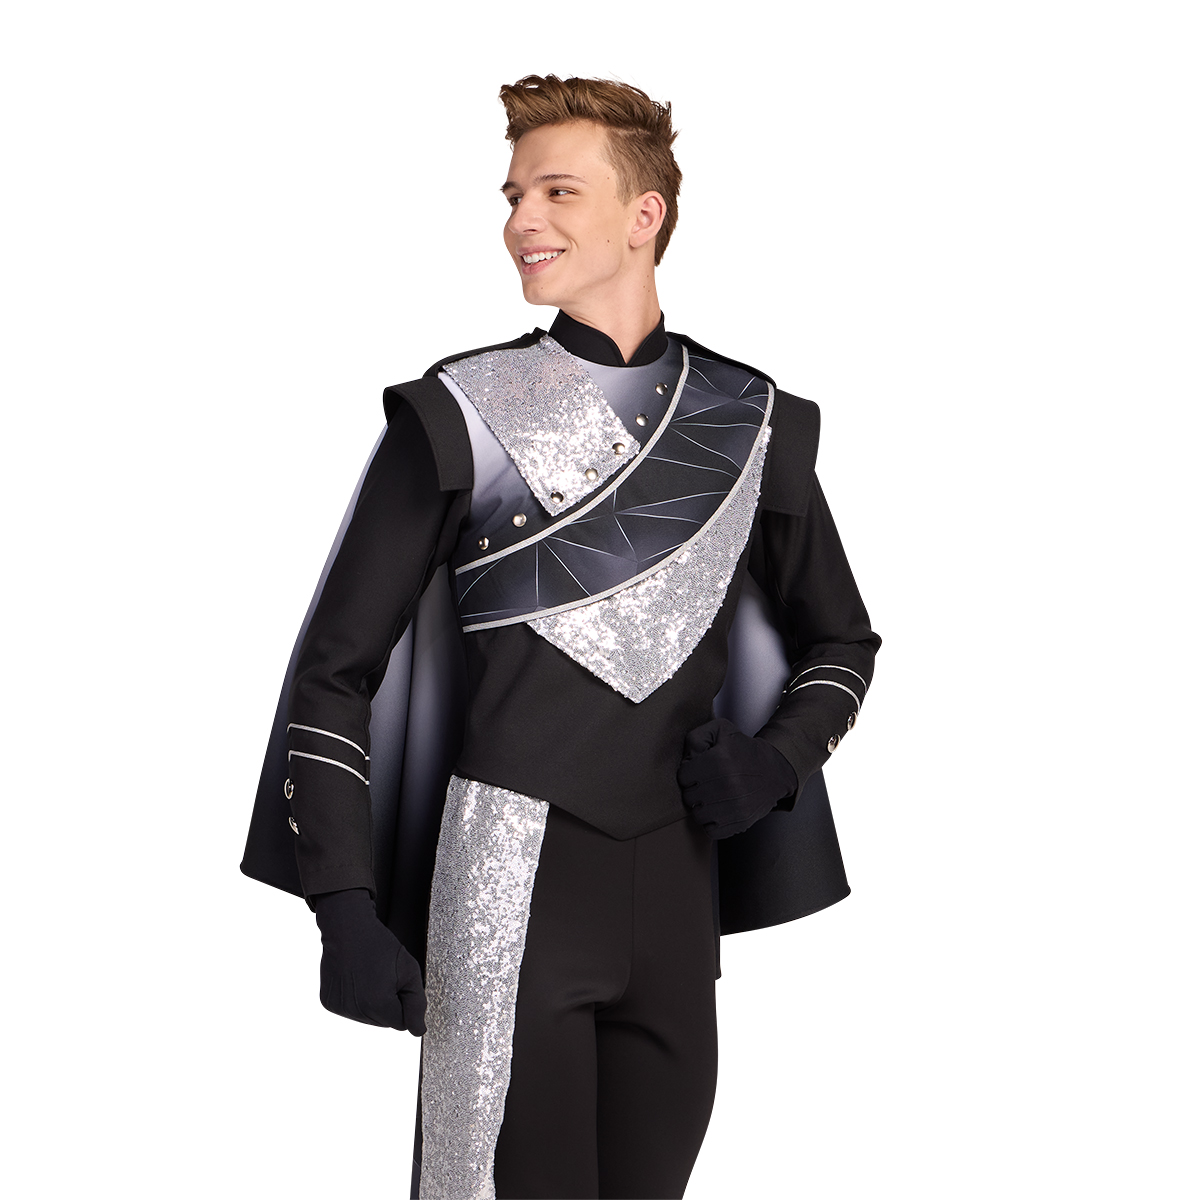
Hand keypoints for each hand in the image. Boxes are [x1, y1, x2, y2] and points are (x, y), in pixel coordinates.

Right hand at [310, 888, 426, 1034]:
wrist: (347, 928)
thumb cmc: (380, 945)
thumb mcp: (409, 970)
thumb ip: (417, 1003)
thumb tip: (418, 1031)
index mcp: (379, 1005)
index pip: (402, 1023)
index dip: (405, 1003)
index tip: (398, 982)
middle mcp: (357, 1011)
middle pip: (384, 1023)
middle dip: (389, 1004)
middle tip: (384, 976)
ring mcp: (340, 1008)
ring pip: (367, 1019)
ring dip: (373, 1003)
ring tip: (369, 976)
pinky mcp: (328, 1003)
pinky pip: (351, 1011)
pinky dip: (356, 1000)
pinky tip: (355, 979)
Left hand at [677, 717, 797, 839]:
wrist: (774, 771)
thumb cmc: (744, 751)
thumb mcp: (721, 730)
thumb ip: (696, 737)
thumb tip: (686, 760)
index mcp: (720, 760)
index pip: (683, 776)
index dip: (688, 772)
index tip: (699, 770)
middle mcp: (727, 785)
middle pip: (689, 797)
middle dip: (694, 789)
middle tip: (705, 783)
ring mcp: (735, 806)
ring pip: (697, 815)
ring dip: (701, 807)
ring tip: (711, 797)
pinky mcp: (741, 822)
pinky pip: (711, 831)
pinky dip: (711, 823)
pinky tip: (718, 810)